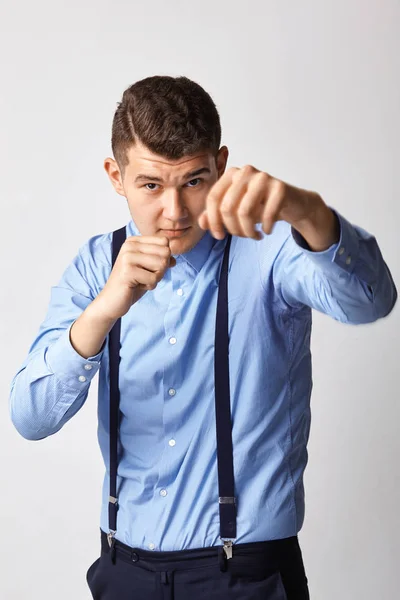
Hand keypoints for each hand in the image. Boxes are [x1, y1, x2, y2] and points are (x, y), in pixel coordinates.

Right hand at [94, 236, 175, 319]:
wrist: (111, 301)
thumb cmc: (131, 284)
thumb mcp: (148, 269)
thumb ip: (160, 260)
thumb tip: (174, 259)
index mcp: (134, 241)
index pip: (164, 242)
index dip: (164, 258)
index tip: (148, 267)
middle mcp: (129, 245)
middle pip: (165, 252)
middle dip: (161, 269)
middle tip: (145, 276)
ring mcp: (127, 257)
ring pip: (162, 264)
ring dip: (156, 278)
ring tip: (141, 281)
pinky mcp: (128, 271)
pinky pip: (154, 279)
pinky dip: (150, 286)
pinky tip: (136, 286)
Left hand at [198, 165, 320, 239]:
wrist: (290, 202)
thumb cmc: (259, 206)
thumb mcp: (234, 211)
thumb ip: (215, 215)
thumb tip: (201, 223)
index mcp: (230, 174)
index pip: (212, 199)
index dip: (213, 221)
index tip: (219, 236)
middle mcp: (245, 171)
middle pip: (227, 208)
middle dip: (233, 229)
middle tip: (242, 236)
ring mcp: (263, 177)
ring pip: (245, 212)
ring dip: (249, 232)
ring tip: (254, 236)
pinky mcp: (280, 187)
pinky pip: (266, 214)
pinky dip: (265, 228)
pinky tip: (266, 231)